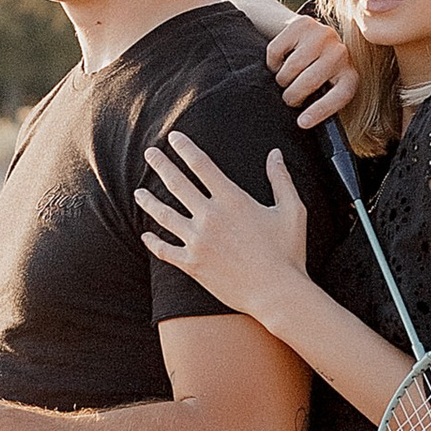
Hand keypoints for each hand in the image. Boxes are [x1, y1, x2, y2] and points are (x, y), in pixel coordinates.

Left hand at [137, 137, 310, 322]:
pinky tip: (146, 235)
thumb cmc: (288, 252)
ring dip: (148, 201)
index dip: (185, 148)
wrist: (276, 293)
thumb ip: (281, 180)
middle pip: (176, 184)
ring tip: (138, 192)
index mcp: (232, 199)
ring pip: (164, 215)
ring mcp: (197, 241)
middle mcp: (209, 216)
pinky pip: (164, 250)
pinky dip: (153, 242)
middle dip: (160, 165)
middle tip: (149, 153)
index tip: (173, 137)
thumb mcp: (292, 210)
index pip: (201, 165)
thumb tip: (275, 154)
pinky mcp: (192, 264)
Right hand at [266, 10, 358, 129]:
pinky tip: (280, 61)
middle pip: (308, 82)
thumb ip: (320, 103)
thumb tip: (304, 122)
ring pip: (291, 67)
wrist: (308, 37)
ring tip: (285, 78)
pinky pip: (276, 50)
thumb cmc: (315, 73)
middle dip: (292, 96)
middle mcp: (341, 53)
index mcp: (349, 76)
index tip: (302, 122)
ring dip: (281, 79)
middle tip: (288, 98)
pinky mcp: (304, 24)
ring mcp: (324, 35)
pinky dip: (272, 61)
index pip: (339, 96)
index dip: (319, 111)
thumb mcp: (324, 90)